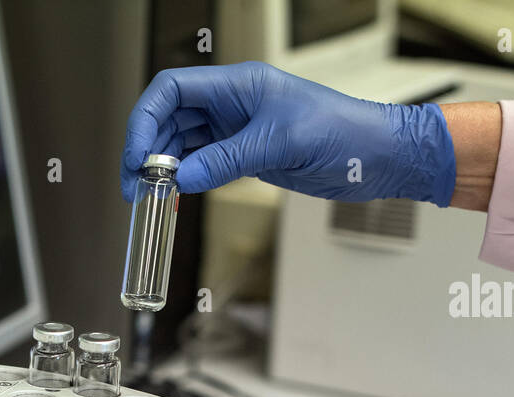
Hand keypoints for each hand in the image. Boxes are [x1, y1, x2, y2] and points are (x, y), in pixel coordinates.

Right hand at [120, 62, 455, 205]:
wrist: (377, 156)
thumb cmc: (344, 133)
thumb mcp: (282, 144)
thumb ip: (228, 160)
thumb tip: (183, 177)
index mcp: (238, 84)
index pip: (172, 89)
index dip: (145, 119)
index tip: (137, 155)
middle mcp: (232, 103)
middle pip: (169, 118)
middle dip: (147, 148)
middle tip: (136, 185)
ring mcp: (237, 129)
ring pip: (182, 142)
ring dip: (162, 167)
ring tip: (150, 194)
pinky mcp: (245, 154)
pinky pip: (202, 162)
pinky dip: (184, 178)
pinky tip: (176, 194)